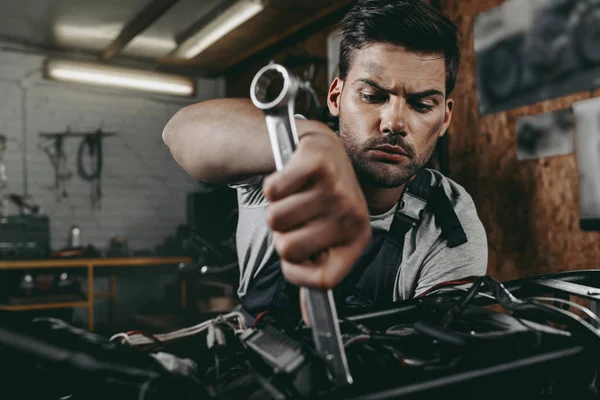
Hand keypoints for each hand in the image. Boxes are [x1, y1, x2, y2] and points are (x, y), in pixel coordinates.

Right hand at [263, 123, 370, 290]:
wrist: (323, 151)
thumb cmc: (323, 199)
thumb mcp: (328, 235)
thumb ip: (317, 273)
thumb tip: (310, 318)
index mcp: (357, 240)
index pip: (324, 280)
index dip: (298, 276)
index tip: (291, 262)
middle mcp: (351, 216)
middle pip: (289, 249)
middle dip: (282, 234)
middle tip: (295, 218)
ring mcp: (335, 189)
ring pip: (276, 219)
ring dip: (276, 208)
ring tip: (294, 197)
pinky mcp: (316, 165)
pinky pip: (273, 191)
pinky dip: (272, 186)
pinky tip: (290, 179)